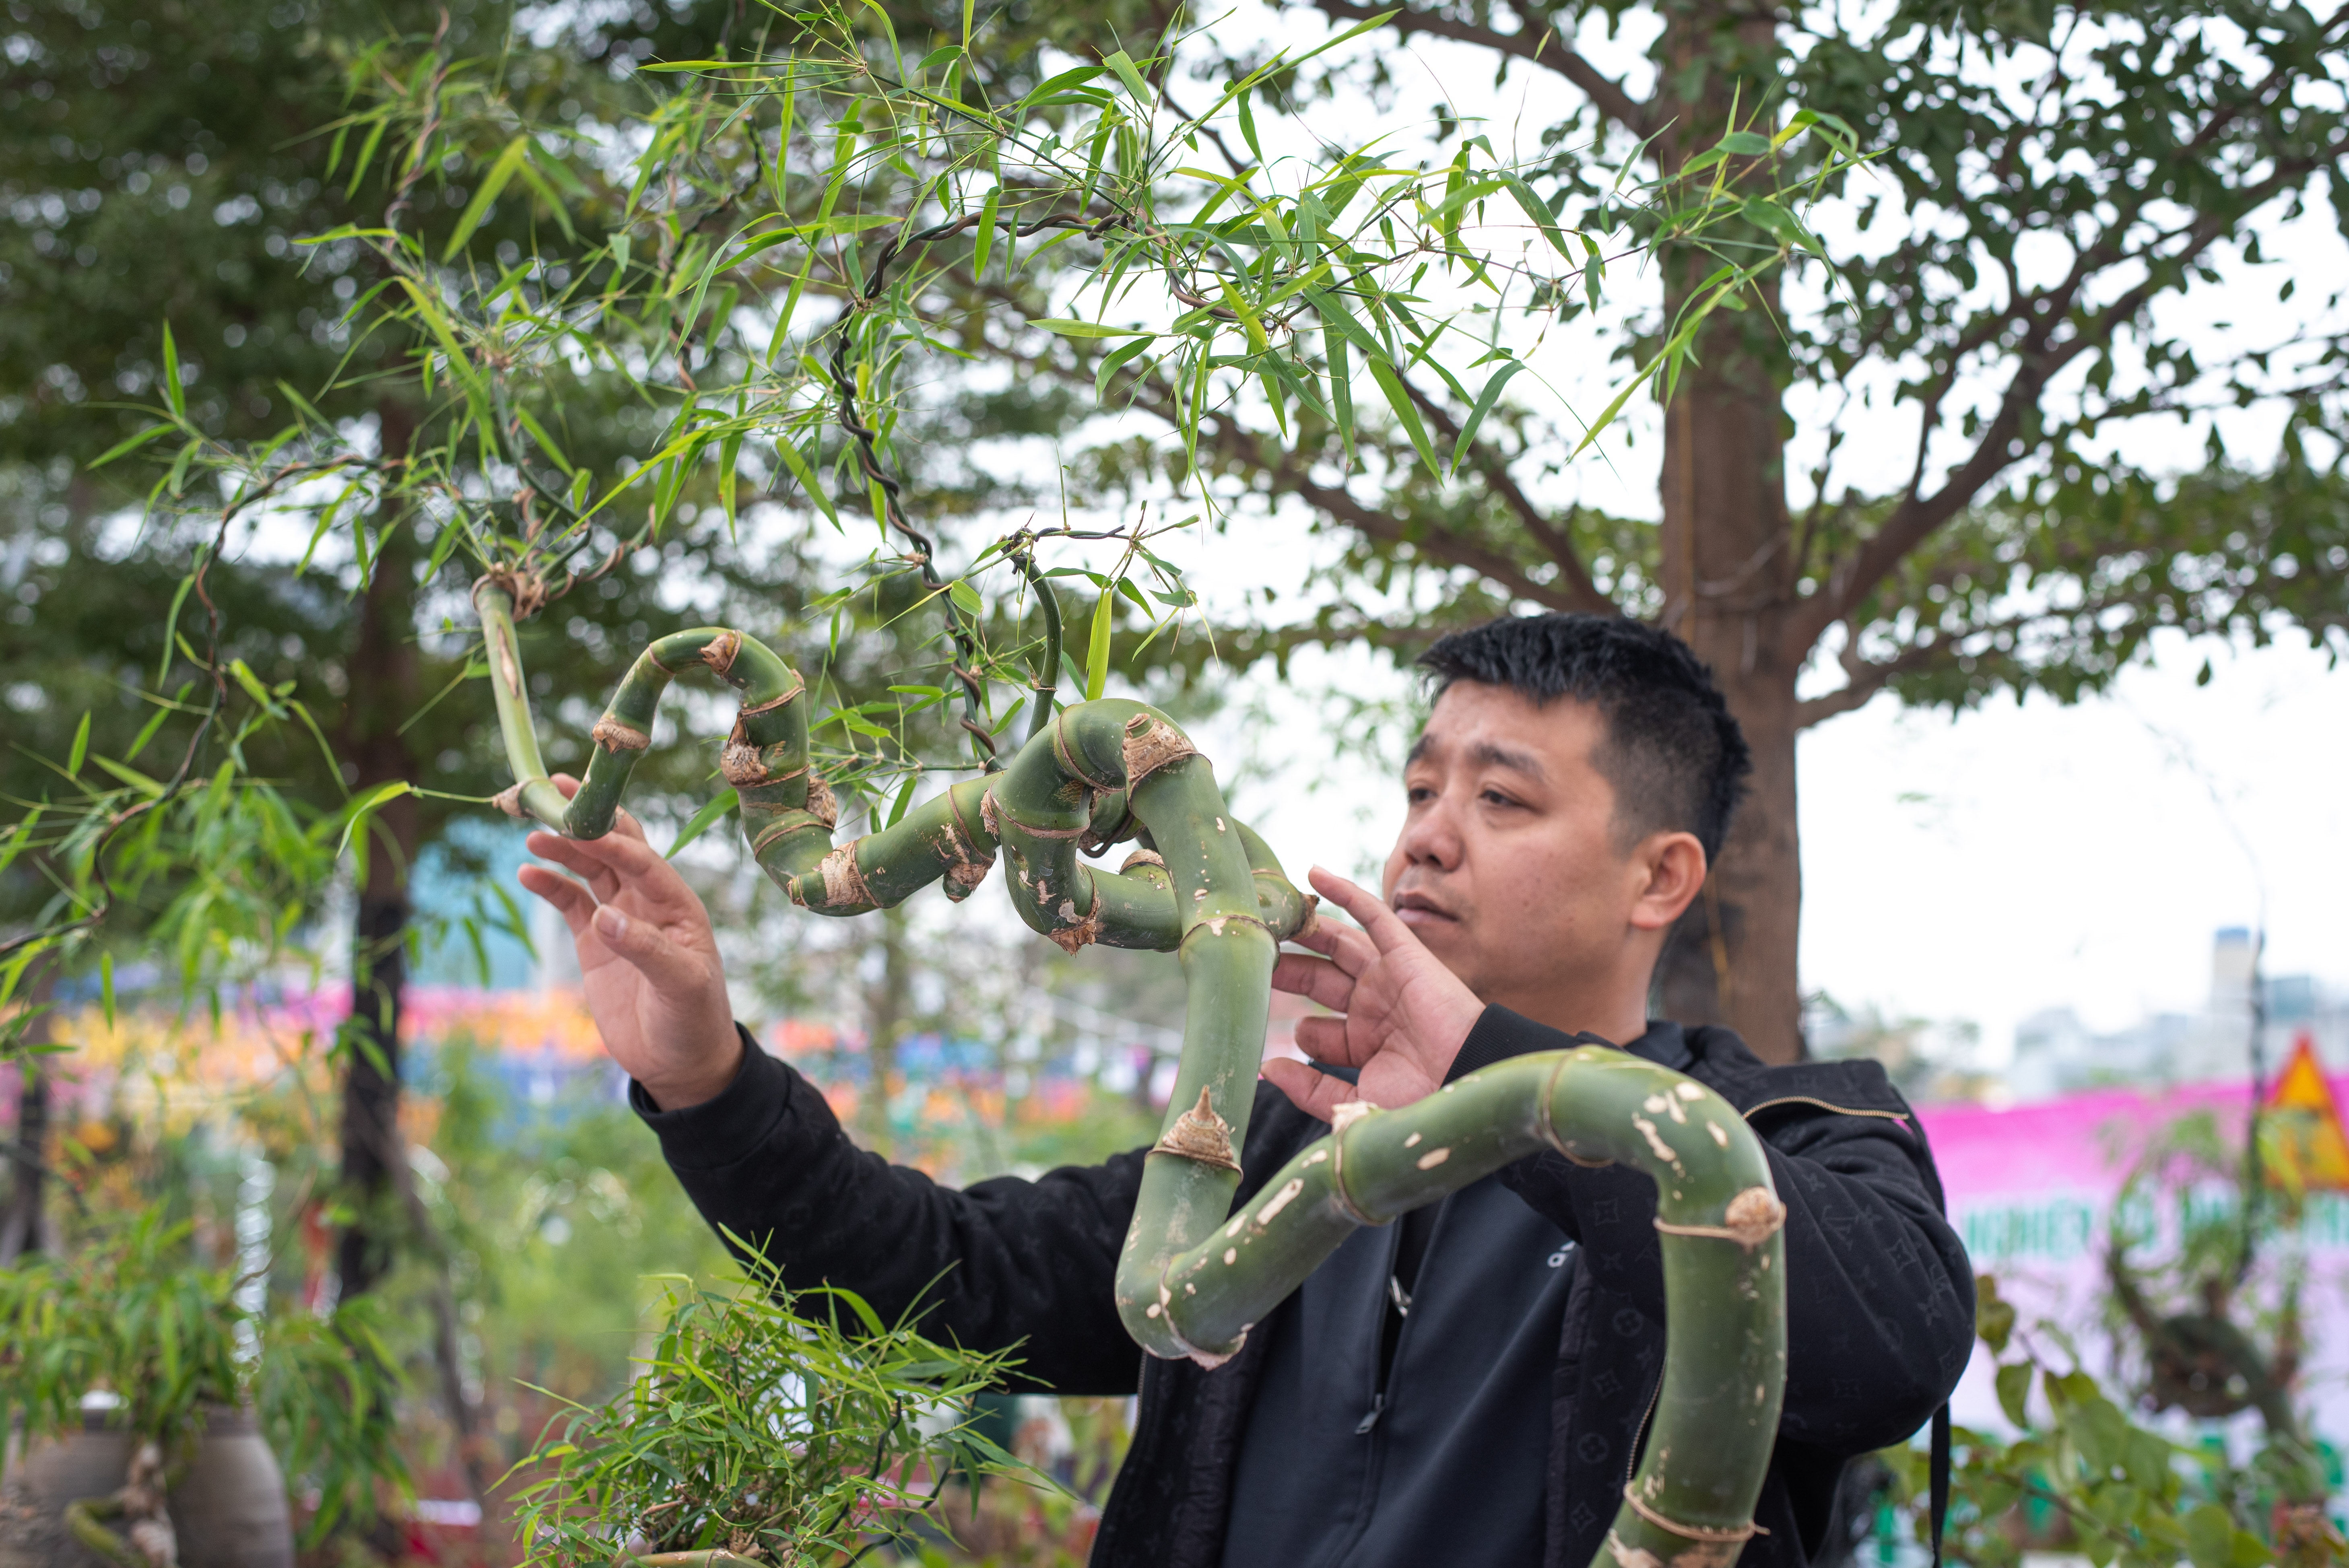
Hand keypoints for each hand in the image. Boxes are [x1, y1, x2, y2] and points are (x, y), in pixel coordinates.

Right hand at [515, 776, 742, 1109]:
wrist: (680, 1062)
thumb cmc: (693, 1020)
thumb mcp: (681, 987)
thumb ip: (645, 950)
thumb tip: (604, 918)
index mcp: (677, 905)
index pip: (644, 860)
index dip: (614, 838)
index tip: (582, 819)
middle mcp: (649, 903)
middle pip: (615, 849)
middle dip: (587, 819)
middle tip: (553, 789)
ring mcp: (620, 919)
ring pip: (589, 870)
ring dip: (563, 850)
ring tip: (532, 834)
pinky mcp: (595, 943)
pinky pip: (570, 903)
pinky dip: (550, 885)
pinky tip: (527, 872)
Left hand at [1260, 866, 1486, 1121]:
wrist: (1466, 1079)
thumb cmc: (1421, 1100)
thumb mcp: (1357, 1102)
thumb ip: (1312, 1089)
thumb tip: (1269, 1069)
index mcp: (1364, 1044)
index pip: (1318, 1032)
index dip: (1295, 1033)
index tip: (1259, 1032)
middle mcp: (1373, 1007)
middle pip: (1319, 980)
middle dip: (1286, 971)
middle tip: (1251, 958)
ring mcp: (1387, 978)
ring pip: (1338, 944)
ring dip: (1305, 930)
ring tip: (1272, 916)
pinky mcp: (1405, 953)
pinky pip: (1372, 915)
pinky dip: (1345, 893)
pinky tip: (1313, 873)